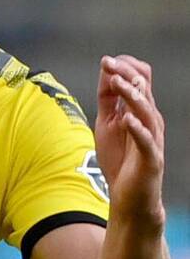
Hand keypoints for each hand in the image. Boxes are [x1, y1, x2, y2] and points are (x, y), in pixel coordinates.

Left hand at [95, 55, 164, 226]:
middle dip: (126, 76)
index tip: (106, 60)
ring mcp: (152, 140)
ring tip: (117, 83)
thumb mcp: (108, 125)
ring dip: (132, 96)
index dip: (125, 70)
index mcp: (141, 112)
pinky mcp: (151, 159)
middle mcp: (151, 122)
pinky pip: (147, 141)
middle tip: (109, 63)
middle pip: (144, 92)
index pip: (140, 83)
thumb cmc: (120, 160)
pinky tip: (127, 118)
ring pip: (147, 112)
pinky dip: (137, 129)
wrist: (130, 197)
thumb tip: (107, 74)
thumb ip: (108, 102)